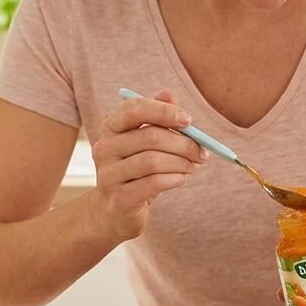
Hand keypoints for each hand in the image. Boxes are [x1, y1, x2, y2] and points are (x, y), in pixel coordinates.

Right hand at [91, 88, 207, 240]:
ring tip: (192, 166)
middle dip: (183, 143)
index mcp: (111, 127)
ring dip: (181, 163)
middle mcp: (104, 148)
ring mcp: (108, 174)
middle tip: (201, 151)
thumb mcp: (146, 141)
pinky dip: (173, 179)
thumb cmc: (136, 170)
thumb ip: (158, 116)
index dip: (164, 111)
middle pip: (150, 136)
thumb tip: (169, 94)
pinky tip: (181, 179)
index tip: (189, 120)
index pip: (134, 108)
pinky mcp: (118, 199)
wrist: (114, 211)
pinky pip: (152, 184)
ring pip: (152, 161)